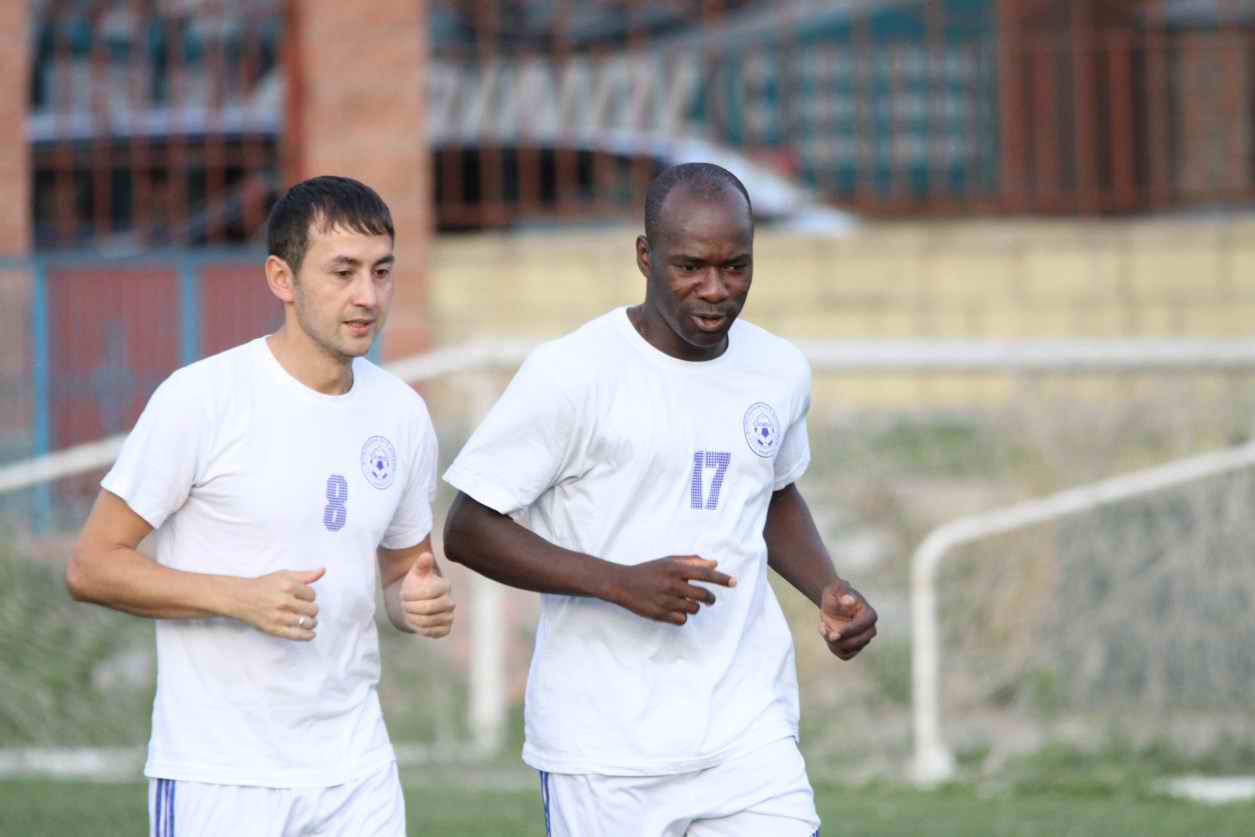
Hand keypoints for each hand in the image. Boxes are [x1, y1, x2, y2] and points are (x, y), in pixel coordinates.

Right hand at [234, 567, 323, 640]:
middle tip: (307, 609)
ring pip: (307, 622)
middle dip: (312, 610)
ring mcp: (279, 616)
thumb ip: (305, 575)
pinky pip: (296, 635)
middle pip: (312, 609)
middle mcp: (284, 601)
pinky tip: (311, 634)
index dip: (310, 596)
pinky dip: (307, 636)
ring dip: (312, 622)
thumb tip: (323, 570)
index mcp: (288, 586)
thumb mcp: (284, 575)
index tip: (304, 598)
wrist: (240, 597)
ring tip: (309, 621)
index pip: (312, 595)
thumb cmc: (264, 585)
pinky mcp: (273, 629)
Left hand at [400, 552, 454, 638]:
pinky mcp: (446, 629)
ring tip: (408, 612)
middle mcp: (450, 602)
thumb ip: (421, 564)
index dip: (411, 595)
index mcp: (445, 586)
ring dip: (413, 618)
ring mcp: (449, 616)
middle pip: (428, 608)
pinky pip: (434, 633)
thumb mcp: (416, 572)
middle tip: (404, 605)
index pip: (428, 592)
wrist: (418, 601)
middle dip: (411, 608)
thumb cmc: (417, 585)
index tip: (403, 594)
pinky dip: (421, 629)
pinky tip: (415, 622)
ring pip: (429, 622)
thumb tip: (426, 555)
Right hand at [608, 556, 735, 624]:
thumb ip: (691, 561)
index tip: (734, 582)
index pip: (705, 574)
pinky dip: (682, 616)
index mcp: (675, 569)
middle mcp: (672, 584)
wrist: (622, 584)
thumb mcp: (668, 561)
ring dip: (693, 607)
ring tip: (683, 601)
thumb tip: (714, 563)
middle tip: (710, 599)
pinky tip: (674, 610)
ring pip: (694, 609)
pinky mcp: (660, 615)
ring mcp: (666, 601)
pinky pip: (682, 620)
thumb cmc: (648, 571)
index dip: (721, 578)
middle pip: (703, 595)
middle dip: (710, 599)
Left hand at [819, 580, 876, 659]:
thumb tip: (849, 600)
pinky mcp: (854, 648)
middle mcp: (869, 629)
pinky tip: (827, 635)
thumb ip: (842, 591)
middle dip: (841, 641)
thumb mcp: (836, 589)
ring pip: (850, 650)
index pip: (864, 626)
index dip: (850, 631)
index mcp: (869, 614)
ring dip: (833, 643)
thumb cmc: (836, 594)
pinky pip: (845, 655)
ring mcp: (862, 640)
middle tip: (826, 632)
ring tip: (824, 628)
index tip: (836, 632)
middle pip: (859, 642)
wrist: (832, 603)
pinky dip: (834, 648)